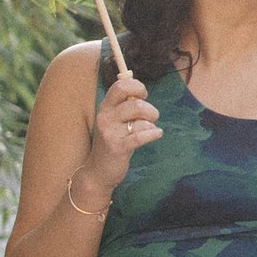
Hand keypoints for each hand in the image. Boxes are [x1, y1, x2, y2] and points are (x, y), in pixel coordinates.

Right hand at [82, 66, 161, 199]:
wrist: (98, 171)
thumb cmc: (113, 142)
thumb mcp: (115, 121)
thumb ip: (125, 106)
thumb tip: (140, 90)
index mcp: (105, 107)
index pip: (120, 86)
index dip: (137, 87)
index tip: (143, 95)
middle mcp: (105, 117)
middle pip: (136, 103)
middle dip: (150, 110)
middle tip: (151, 118)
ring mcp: (109, 132)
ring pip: (141, 120)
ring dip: (151, 125)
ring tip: (150, 130)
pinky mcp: (117, 147)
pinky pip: (141, 136)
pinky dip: (154, 134)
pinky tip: (158, 134)